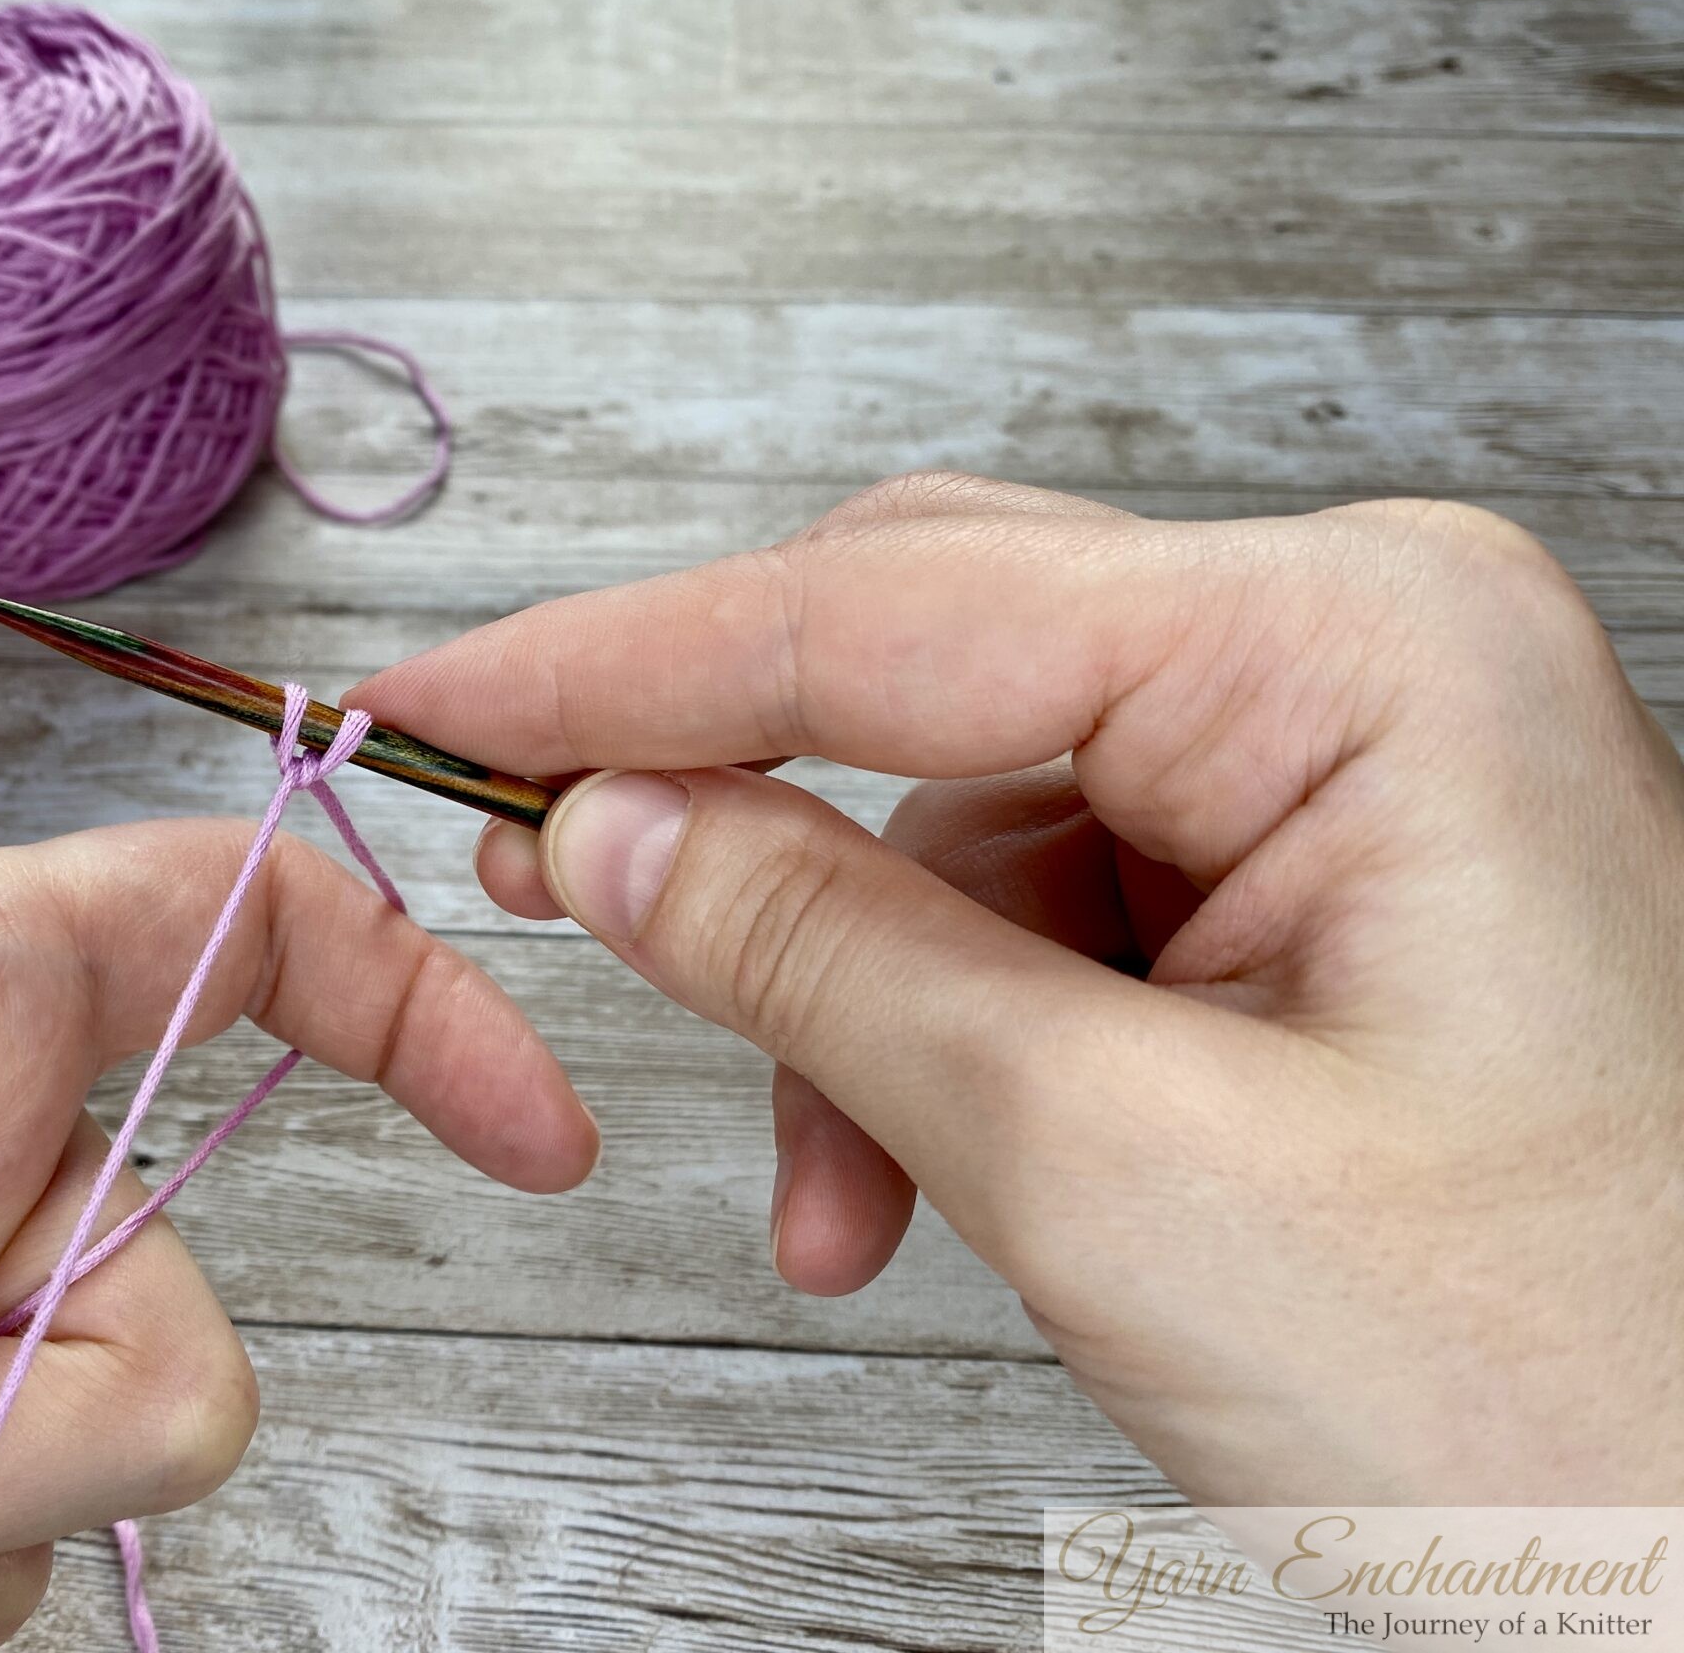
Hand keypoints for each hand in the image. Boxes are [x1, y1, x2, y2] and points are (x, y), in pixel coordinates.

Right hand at [353, 474, 1683, 1501]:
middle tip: (539, 890)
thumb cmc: (1576, 1401)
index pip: (888, 607)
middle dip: (741, 821)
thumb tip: (605, 828)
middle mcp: (1362, 657)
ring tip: (829, 1198)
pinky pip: (1051, 902)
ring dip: (849, 994)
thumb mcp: (1117, 1171)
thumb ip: (824, 959)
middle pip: (924, 664)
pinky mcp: (1327, 875)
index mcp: (1361, 651)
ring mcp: (1351, 763)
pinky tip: (915, 1180)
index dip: (621, 663)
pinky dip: (944, 1036)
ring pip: (969, 810)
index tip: (438, 700)